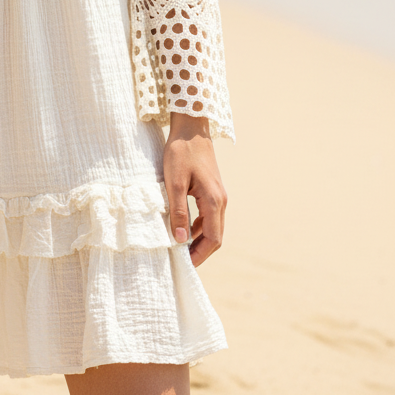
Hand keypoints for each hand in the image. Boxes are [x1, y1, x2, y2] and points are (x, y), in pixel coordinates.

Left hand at [163, 113, 226, 266]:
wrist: (191, 128)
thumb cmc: (181, 152)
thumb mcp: (174, 183)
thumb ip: (178, 212)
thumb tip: (180, 240)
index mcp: (214, 201)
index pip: (213, 239)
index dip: (200, 256)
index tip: (185, 266)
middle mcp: (221, 201)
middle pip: (215, 236)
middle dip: (200, 251)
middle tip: (181, 262)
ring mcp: (218, 195)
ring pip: (212, 227)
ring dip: (199, 240)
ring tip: (180, 249)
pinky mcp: (212, 190)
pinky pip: (208, 216)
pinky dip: (198, 227)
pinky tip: (183, 228)